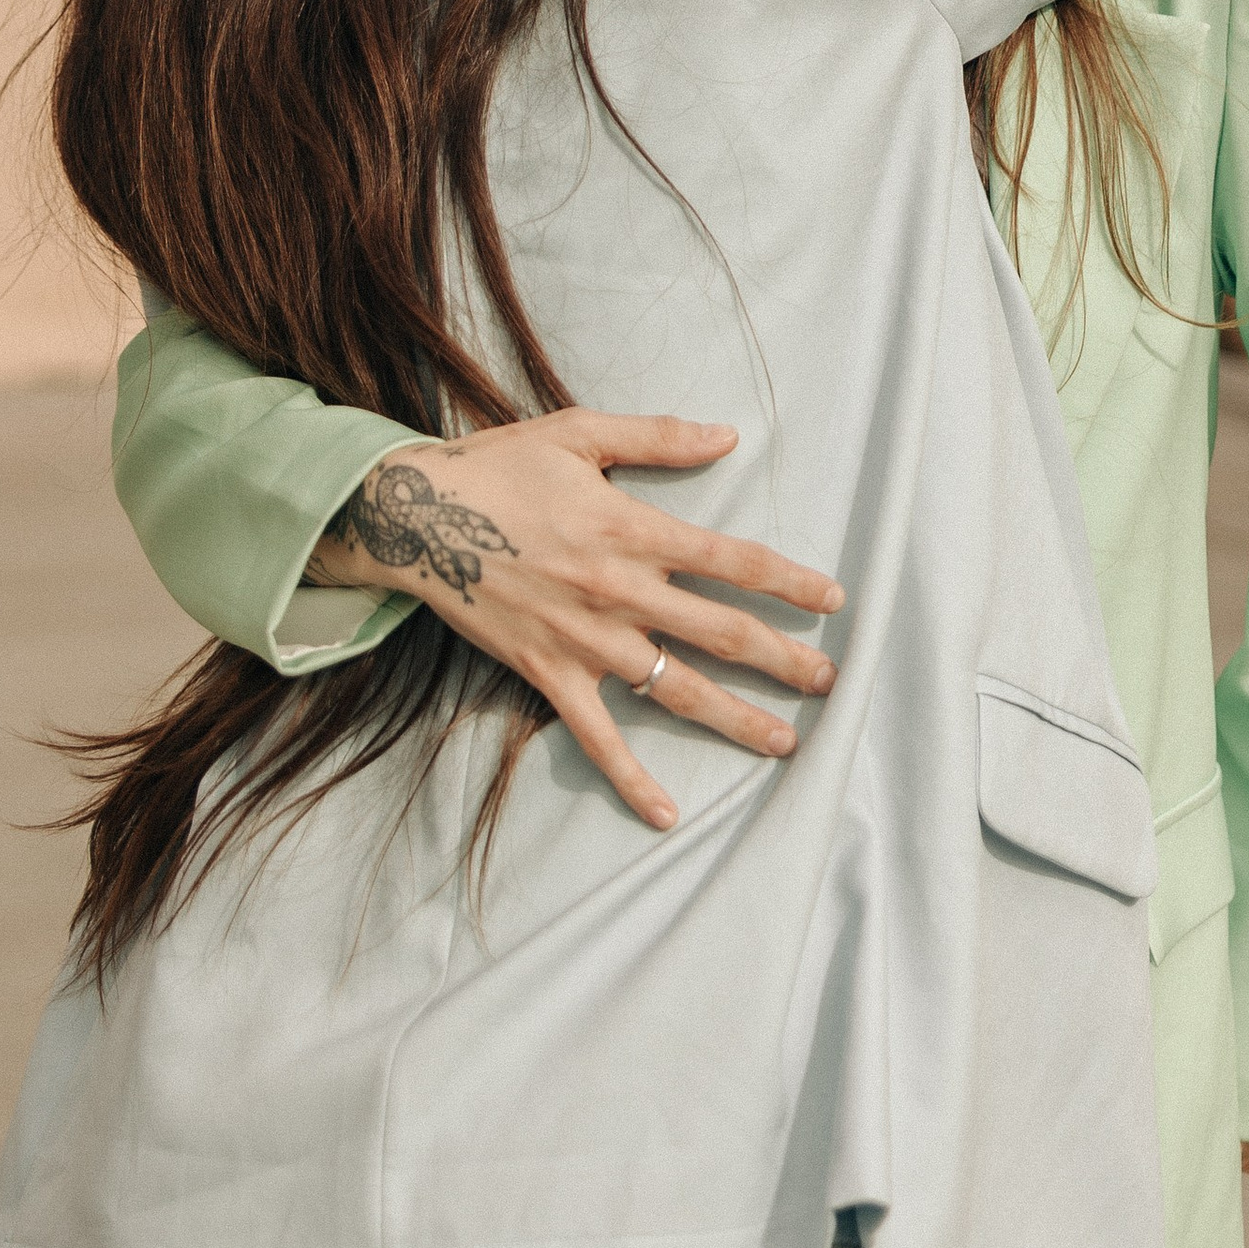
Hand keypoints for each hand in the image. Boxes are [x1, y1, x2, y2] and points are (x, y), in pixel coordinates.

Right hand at [304, 412, 843, 831]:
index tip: (833, 600)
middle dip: (782, 659)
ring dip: (735, 718)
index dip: (788, 582)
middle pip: (720, 632)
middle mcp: (619, 591)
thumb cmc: (499, 467)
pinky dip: (631, 778)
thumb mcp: (579, 433)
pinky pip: (597, 737)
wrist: (415, 514)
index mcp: (631, 529)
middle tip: (831, 682)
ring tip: (784, 742)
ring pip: (675, 688)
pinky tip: (666, 814)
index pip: (732, 561)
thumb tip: (727, 436)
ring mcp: (585, 639)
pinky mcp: (548, 673)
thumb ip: (657, 437)